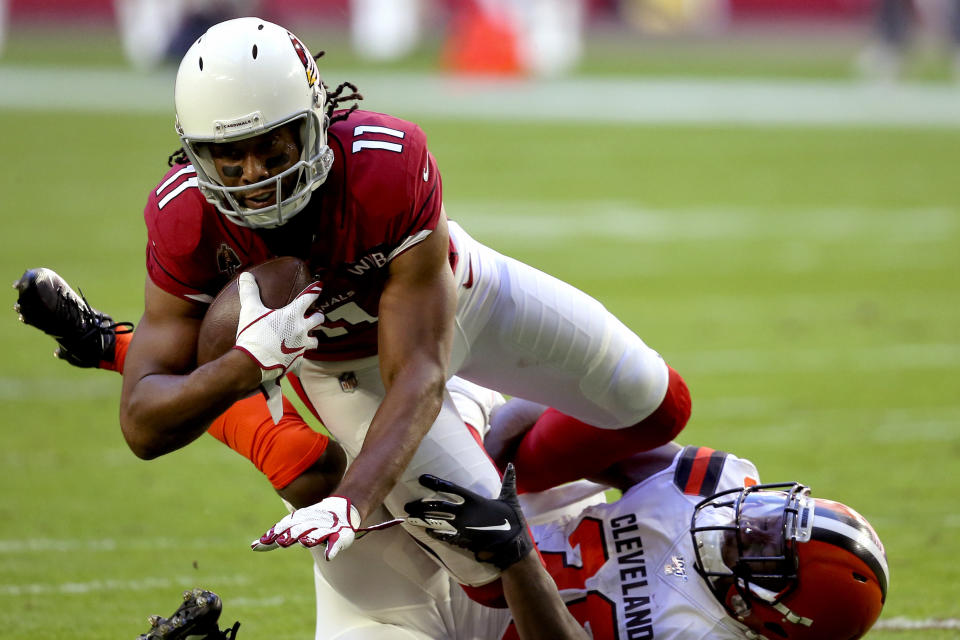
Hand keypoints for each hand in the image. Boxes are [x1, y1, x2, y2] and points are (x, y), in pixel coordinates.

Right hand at [233, 272, 323, 382]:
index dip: (314, 291)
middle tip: (316, 315)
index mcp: (292, 315)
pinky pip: (303, 357)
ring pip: (315, 341)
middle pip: (317, 320)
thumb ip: (249, 292)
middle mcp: (301, 330)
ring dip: (312, 337)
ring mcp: (301, 346)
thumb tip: (245, 276)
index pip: (307, 298)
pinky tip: (295, 356)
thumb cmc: (253, 334)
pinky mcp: (297, 361)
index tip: (319, 286)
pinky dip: (299, 356)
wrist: (253, 363)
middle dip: (318, 316)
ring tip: (308, 337)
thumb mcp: (249, 310)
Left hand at [252, 496, 360, 559]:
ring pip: (317, 534)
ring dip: (311, 538)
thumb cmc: (312, 523)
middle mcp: (312, 524)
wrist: (343, 510)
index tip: (268, 540)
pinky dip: (332, 550)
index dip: (278, 532)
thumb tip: (252, 546)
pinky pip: (336, 543)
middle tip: (282, 541)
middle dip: (291, 533)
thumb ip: (274, 539)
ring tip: (304, 542)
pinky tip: (328, 557)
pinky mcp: (340, 536)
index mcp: (299, 522)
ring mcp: (326, 530)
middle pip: (300, 528)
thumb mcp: (293, 528)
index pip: (286, 526)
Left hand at [404, 464, 532, 568]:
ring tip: (408, 518)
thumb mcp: (510, 498)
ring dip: (422, 520)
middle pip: (437, 506)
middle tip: (407, 505)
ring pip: (437, 521)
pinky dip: (435, 534)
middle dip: (421, 505)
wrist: (513, 546)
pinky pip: (445, 537)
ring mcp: (462, 527)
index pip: (450, 488)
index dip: (435, 482)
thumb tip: (510, 465)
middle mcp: (465, 512)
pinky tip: (426, 532)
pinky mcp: (464, 541)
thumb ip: (508, 481)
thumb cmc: (513, 522)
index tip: (422, 478)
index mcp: (474, 500)